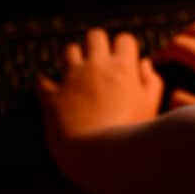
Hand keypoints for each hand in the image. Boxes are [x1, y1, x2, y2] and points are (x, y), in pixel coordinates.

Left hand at [37, 30, 163, 145]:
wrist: (100, 158)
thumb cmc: (130, 134)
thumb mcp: (151, 107)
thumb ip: (152, 81)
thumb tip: (145, 64)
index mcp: (123, 68)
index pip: (124, 39)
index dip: (125, 48)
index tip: (125, 60)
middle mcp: (96, 67)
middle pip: (94, 36)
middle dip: (97, 44)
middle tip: (100, 61)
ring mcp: (72, 80)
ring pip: (69, 50)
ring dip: (74, 58)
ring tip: (77, 72)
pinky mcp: (53, 97)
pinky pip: (42, 81)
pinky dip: (45, 84)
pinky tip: (49, 88)